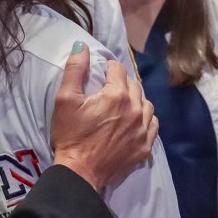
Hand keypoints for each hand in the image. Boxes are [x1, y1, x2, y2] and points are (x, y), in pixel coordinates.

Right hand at [50, 51, 156, 192]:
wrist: (79, 172)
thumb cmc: (70, 135)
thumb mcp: (65, 100)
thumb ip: (74, 70)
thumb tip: (81, 46)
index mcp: (116, 95)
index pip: (118, 69)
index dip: (107, 68)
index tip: (100, 74)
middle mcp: (135, 109)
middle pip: (134, 85)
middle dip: (121, 83)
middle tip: (107, 91)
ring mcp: (143, 129)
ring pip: (146, 104)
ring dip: (135, 100)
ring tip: (121, 106)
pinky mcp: (145, 146)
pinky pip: (152, 125)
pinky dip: (144, 119)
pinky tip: (133, 122)